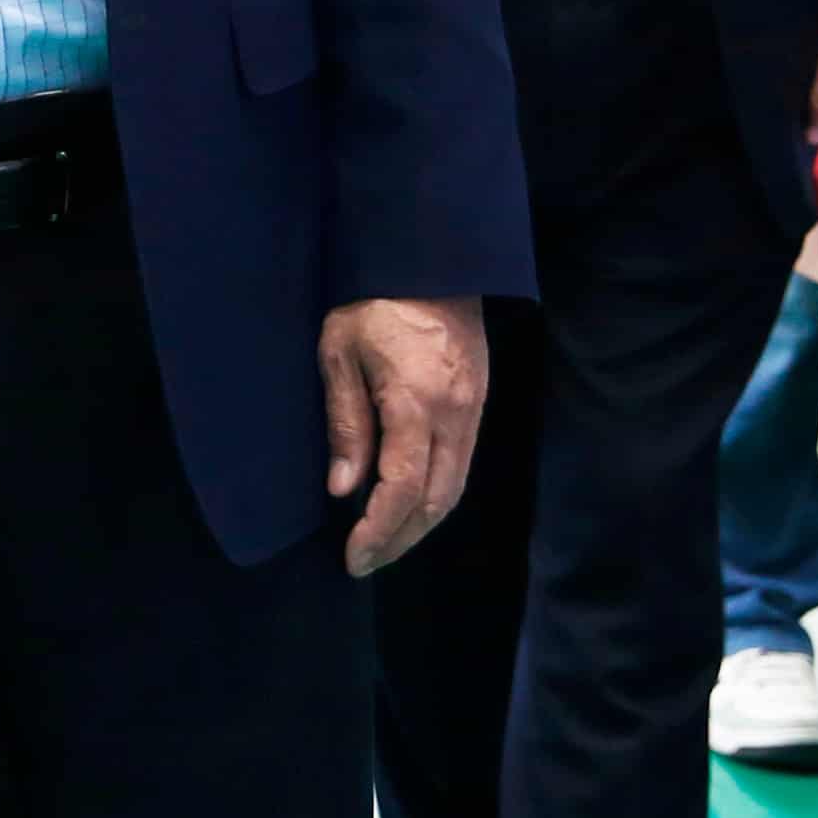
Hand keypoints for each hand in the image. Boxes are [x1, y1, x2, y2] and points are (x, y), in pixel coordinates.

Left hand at [316, 297, 486, 575]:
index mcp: (416, 405)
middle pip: (435, 502)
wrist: (430, 257)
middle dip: (400, 539)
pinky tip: (409, 503)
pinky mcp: (478, 402)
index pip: (401, 491)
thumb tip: (342, 488)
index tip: (352, 557)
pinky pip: (461, 465)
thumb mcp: (340, 353)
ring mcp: (473, 410)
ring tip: (384, 542)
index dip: (377, 531)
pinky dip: (435, 496)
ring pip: (454, 488)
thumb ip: (345, 423)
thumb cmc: (372, 300)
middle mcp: (455, 416)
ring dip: (420, 523)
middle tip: (365, 560)